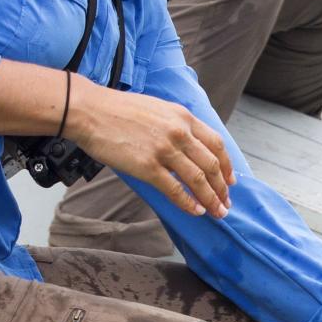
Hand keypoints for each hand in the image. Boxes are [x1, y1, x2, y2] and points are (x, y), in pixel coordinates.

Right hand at [67, 78, 234, 217]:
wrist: (90, 111)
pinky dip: (188, 202)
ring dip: (211, 199)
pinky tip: (195, 211)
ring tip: (216, 212)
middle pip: (211, 165)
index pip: (216, 144)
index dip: (226, 166)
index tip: (230, 180)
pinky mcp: (147, 166)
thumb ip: (178, 126)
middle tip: (226, 203)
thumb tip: (191, 148)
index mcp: (184, 117)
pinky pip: (175, 189)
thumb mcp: (159, 109)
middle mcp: (179, 132)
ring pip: (198, 179)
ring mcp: (164, 149)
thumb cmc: (119, 111)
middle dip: (222, 188)